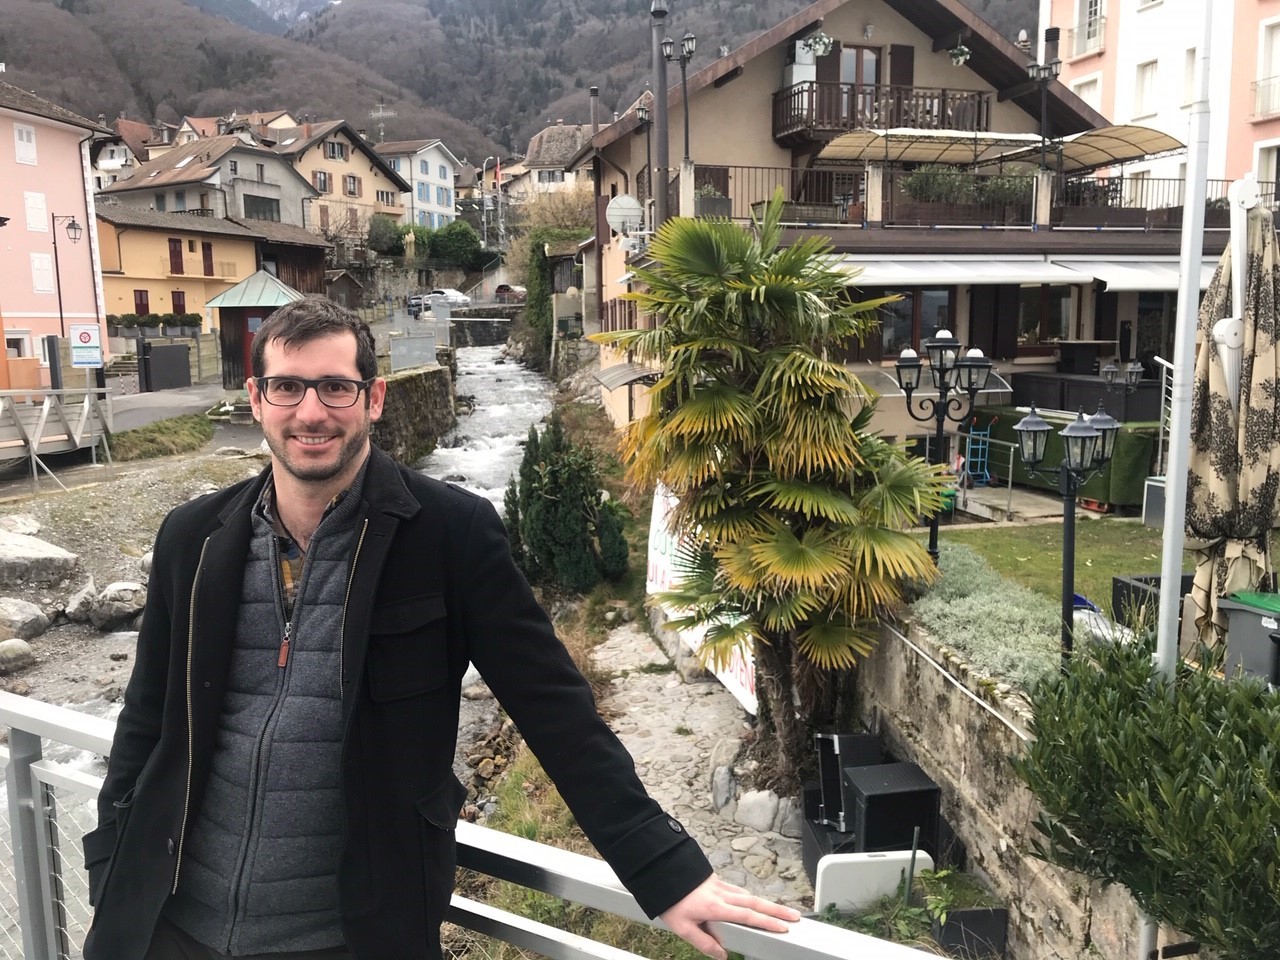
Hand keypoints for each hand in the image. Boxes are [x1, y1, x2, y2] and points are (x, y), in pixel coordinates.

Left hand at [659, 873, 800, 959]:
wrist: (661, 872)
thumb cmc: (671, 900)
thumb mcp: (682, 928)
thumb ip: (704, 942)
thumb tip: (722, 955)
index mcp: (716, 907)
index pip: (747, 916)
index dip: (767, 922)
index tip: (784, 927)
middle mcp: (722, 895)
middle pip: (755, 903)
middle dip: (777, 910)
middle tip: (796, 916)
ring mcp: (720, 886)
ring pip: (749, 895)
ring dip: (766, 903)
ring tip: (781, 911)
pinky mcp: (716, 881)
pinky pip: (738, 889)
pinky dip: (750, 896)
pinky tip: (753, 900)